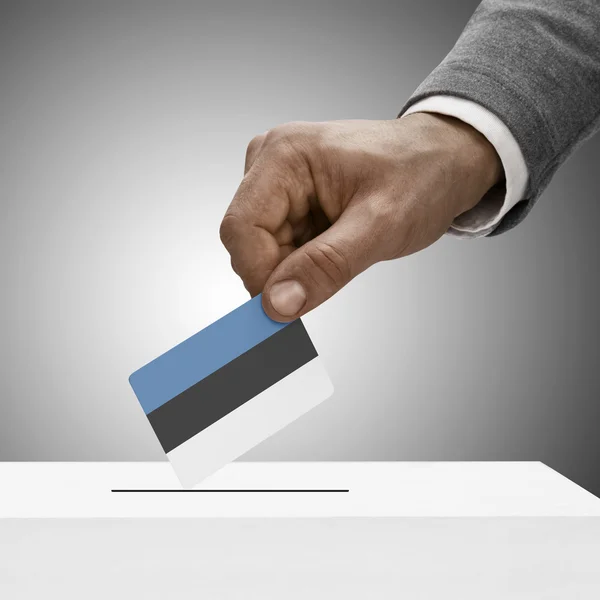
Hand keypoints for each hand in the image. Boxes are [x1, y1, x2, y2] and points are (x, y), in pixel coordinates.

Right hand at [220, 114, 501, 320]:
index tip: (289, 308)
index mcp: (284, 155)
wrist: (443, 161)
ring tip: (344, 249)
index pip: (240, 229)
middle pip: (248, 242)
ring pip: (262, 250)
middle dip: (284, 272)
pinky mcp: (287, 199)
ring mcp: (277, 182)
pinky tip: (336, 246)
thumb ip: (326, 266)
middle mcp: (271, 163)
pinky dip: (303, 261)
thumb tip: (276, 304)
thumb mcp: (381, 226)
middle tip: (334, 273)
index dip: (259, 275)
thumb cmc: (421, 176)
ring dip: (298, 268)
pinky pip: (278, 247)